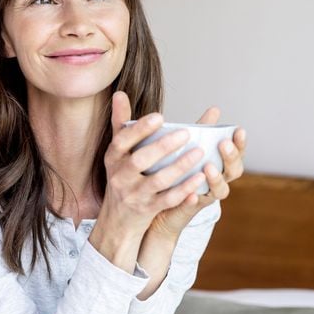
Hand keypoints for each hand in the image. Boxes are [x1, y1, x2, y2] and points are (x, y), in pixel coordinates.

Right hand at [89, 92, 210, 269]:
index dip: (139, 129)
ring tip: (199, 153)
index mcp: (113, 158)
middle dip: (162, 147)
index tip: (159, 116)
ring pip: (157, 181)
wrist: (117, 220)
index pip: (122, 141)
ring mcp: (134, 195)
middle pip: (140, 161)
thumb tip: (119, 93)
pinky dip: (184, 189)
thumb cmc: (122, 177)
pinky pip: (168, 199)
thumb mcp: (117, 153)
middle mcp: (120, 176)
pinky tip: (200, 178)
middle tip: (186, 133)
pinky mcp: (147, 210)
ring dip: (179, 167)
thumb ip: (121, 124)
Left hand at [147, 105, 246, 239]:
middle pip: (234, 171)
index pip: (237, 153)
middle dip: (230, 157)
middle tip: (223, 144)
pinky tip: (191, 194)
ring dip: (216, 179)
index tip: (239, 130)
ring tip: (208, 168)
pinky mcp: (189, 209)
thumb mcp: (191, 147)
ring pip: (220, 191)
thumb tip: (215, 109)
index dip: (241, 144)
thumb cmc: (180, 170)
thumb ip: (203, 131)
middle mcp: (217, 181)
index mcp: (221, 165)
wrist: (161, 202)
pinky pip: (193, 206)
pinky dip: (193, 200)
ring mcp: (206, 196)